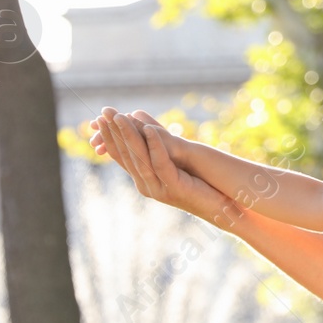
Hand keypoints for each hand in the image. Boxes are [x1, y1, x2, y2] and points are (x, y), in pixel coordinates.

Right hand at [90, 109, 237, 224]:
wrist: (221, 210)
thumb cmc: (201, 188)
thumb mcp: (174, 168)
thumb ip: (160, 154)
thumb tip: (147, 131)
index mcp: (144, 181)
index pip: (122, 156)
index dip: (110, 137)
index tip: (101, 118)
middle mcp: (148, 185)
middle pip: (127, 155)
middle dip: (115, 132)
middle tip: (104, 113)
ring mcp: (160, 188)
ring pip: (140, 158)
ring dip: (130, 135)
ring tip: (122, 117)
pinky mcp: (175, 187)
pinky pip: (161, 164)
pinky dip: (155, 146)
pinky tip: (150, 129)